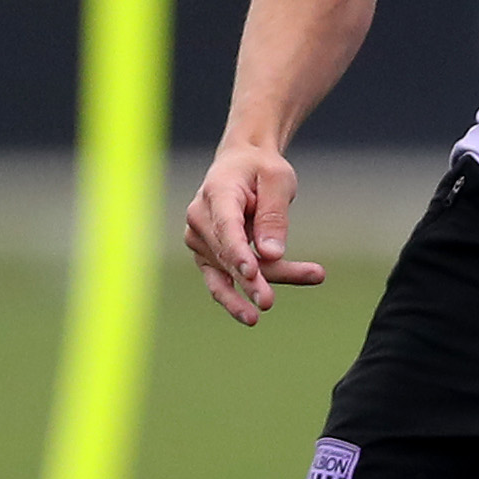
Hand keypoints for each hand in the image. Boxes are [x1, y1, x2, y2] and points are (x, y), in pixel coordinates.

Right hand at [180, 139, 324, 325]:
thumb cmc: (261, 170)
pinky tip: (251, 314)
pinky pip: (223, 280)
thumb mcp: (277, 180)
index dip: (237, 252)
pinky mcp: (207, 256)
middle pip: (230, 254)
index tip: (252, 273)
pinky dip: (240, 295)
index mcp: (216, 192)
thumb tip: (271, 254)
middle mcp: (200, 218)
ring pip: (229, 271)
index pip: (226, 226)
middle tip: (269, 302)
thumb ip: (273, 216)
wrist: (241, 165)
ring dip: (253, 288)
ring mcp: (200, 240)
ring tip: (267, 307)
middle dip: (251, 280)